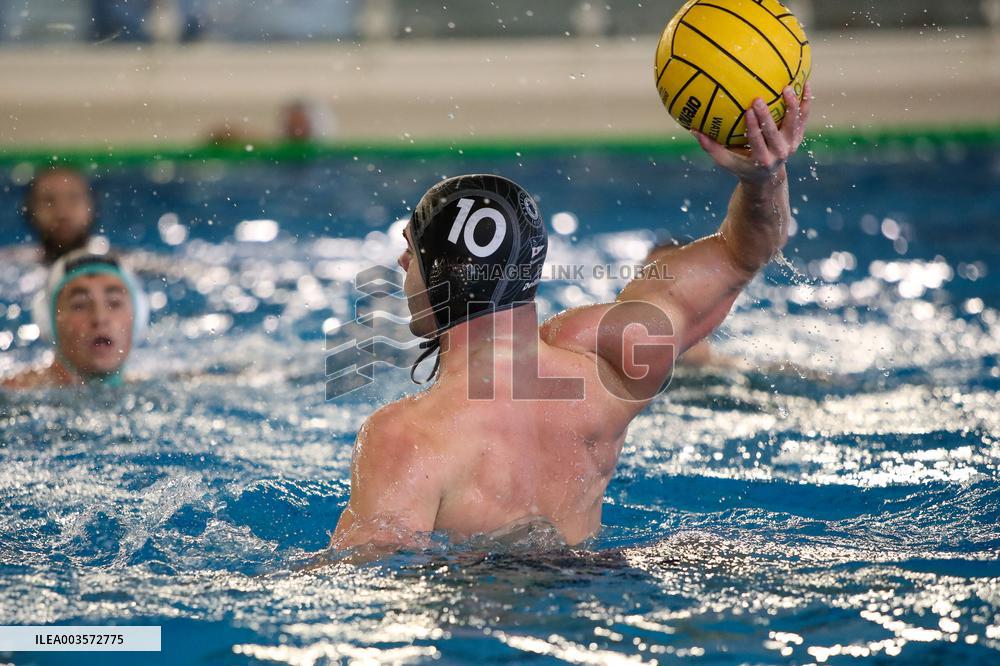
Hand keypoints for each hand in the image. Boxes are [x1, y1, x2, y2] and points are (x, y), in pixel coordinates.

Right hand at [692, 82, 811, 184]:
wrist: (767, 176)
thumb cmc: (741, 165)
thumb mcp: (726, 161)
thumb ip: (711, 147)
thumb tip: (692, 130)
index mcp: (761, 160)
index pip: (757, 141)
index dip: (754, 127)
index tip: (748, 111)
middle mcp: (780, 153)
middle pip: (775, 132)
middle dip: (767, 115)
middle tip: (759, 99)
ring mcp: (791, 145)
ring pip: (793, 123)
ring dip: (791, 105)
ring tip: (785, 87)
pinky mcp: (798, 137)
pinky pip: (803, 118)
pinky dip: (805, 102)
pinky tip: (805, 84)